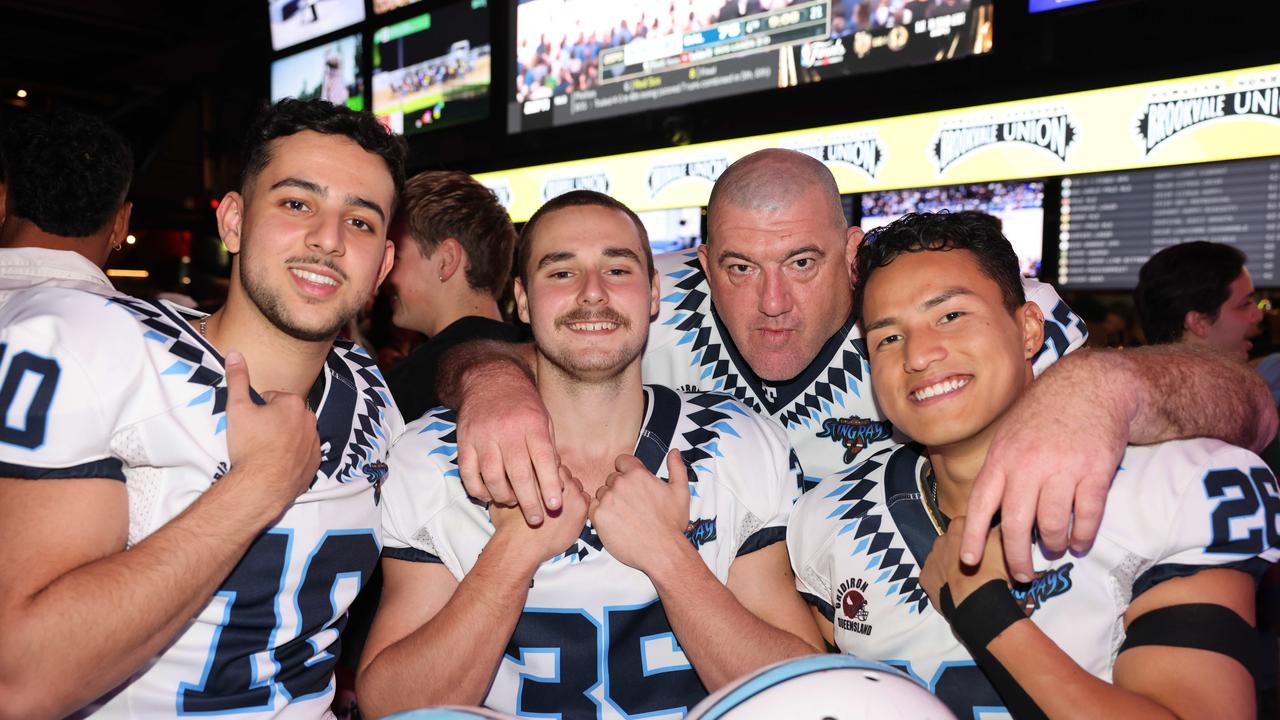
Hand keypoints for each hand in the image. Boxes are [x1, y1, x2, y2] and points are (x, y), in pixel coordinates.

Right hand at [223, 351, 320, 510]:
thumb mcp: (237, 408)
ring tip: (265, 453)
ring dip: (282, 439)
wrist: (262, 485)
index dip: (256, 411)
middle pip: (284, 416)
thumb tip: (234, 353)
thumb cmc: (249, 445)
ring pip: (294, 434)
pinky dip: (291, 457)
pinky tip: (277, 465)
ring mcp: (315, 443)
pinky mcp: (315, 463)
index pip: (270, 399)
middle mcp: (310, 420)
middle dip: (271, 423)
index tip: (250, 425)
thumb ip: (237, 379)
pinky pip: (302, 454)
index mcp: (293, 403)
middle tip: (255, 439)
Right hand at [455, 360, 562, 525]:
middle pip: (518, 474)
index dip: (549, 485)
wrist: (490, 379)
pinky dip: (478, 490)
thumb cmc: (523, 405)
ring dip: (504, 497)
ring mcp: (482, 436)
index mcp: (531, 424)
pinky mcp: (464, 441)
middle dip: (529, 502)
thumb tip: (556, 484)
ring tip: (513, 504)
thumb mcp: (544, 420)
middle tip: (536, 520)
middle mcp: (507, 431)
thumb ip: (548, 450)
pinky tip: (489, 496)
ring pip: (492, 477)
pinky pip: (468, 473)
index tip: (555, 506)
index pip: (543, 459)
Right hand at [490, 464, 589, 565]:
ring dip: (569, 493)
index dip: (544, 473)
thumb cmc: (509, 522)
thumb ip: (514, 479)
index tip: (541, 484)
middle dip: (558, 482)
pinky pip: (585, 499)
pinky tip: (566, 515)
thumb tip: (515, 473)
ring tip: (557, 507)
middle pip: (564, 473)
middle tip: (549, 497)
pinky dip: (578, 505)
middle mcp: (557, 478)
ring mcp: (572, 492)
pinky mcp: (581, 508)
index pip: (548, 462)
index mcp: (538, 470)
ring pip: (575, 485)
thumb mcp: (506, 493)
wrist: (519, 546)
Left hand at [591, 450, 690, 572]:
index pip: (621, 461)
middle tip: (632, 506)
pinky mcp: (599, 516)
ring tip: (625, 516)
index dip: (626, 471)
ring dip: (609, 501)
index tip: (633, 485)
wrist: (663, 551)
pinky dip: (601, 514)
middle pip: (611, 478)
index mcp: (638, 474)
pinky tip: (615, 523)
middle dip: (619, 489)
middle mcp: (620, 483)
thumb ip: (677, 468)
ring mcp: (608, 499)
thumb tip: (674, 451)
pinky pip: (593, 508)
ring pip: (601, 493)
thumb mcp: (681, 492)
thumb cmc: (672, 523)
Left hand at [921, 516, 1010, 612]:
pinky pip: (934, 576)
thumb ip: (998, 528)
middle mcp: (941, 538)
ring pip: (943, 558)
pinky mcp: (925, 577)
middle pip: (954, 541)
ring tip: (968, 578)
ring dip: (952, 565)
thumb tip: (997, 524)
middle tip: (979, 564)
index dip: (979, 536)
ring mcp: (931, 558)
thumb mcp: (1004, 543)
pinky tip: (955, 588)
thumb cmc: (994, 570)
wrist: (979, 602)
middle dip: (964, 550)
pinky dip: (942, 580)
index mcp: (959, 526)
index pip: (970, 524)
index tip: (988, 547)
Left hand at [964, 355, 1121, 581]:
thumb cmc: (1044, 415)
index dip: (974, 535)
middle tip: (1023, 575)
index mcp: (1002, 457)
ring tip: (1055, 549)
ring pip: (1053, 525)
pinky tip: (1080, 542)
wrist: (1091, 386)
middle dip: (1017, 558)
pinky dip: (1084, 536)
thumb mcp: (1009, 434)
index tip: (970, 561)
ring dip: (1054, 546)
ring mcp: (1063, 468)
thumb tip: (987, 512)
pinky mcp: (1096, 472)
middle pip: (1017, 525)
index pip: (981, 503)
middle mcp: (1028, 465)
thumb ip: (999, 470)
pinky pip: (1088, 516)